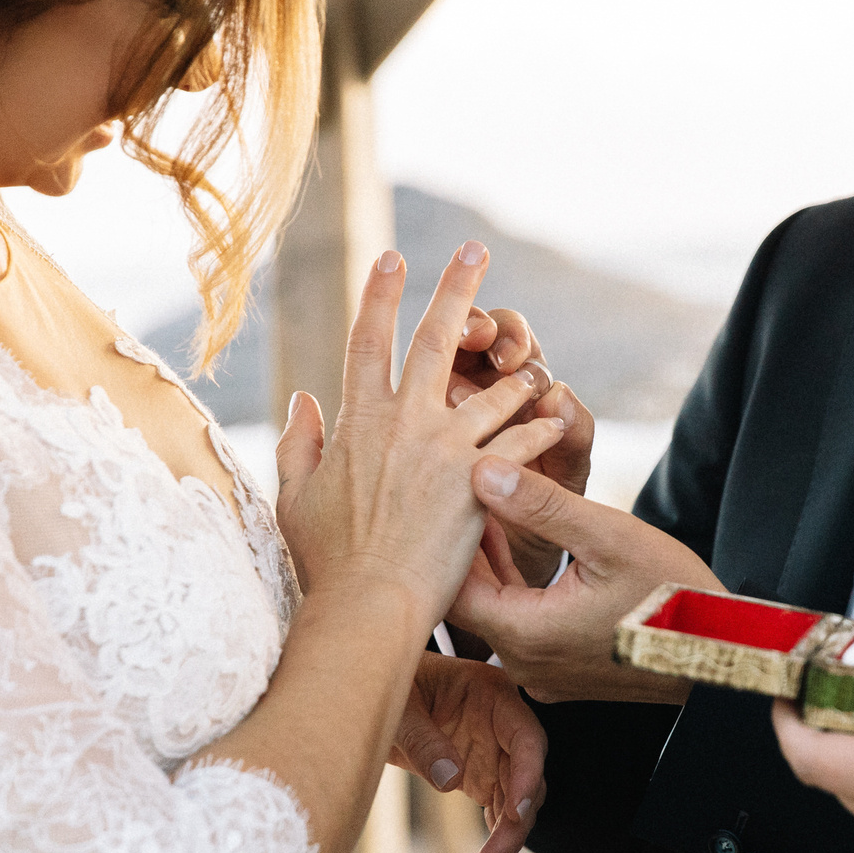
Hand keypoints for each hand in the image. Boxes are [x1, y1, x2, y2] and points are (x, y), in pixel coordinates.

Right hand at [275, 245, 568, 624]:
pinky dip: (542, 426)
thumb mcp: (295, 495)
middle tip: (477, 249)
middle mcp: (404, 421)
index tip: (392, 258)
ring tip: (535, 362)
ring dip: (518, 373)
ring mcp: (445, 448)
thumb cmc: (327, 559)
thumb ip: (297, 442)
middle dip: (458, 288)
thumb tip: (302, 399)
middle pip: (435, 338)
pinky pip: (521, 441)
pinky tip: (558, 417)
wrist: (366, 603)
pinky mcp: (479, 481)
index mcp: (358, 419)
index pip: (367, 339)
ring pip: (494, 390)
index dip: (380, 294)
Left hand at [389, 653, 547, 852]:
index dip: (529, 776)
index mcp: (495, 696)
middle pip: (527, 784)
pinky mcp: (483, 781)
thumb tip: (451, 781)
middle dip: (512, 830)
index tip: (517, 813)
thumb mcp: (399, 706)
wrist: (377, 691)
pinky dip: (489, 852)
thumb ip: (423, 739)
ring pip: (515, 811)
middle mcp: (505, 730)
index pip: (527, 738)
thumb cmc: (391, 685)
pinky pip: (495, 821)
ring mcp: (497, 758)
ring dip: (502, 851)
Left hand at [449, 457, 721, 702]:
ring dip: (486, 559)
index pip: (450, 587)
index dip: (443, 535)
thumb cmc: (676, 597)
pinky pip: (516, 619)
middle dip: (462, 542)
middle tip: (451, 486)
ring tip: (476, 499)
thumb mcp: (609, 537)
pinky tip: (507, 534)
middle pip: (468, 598)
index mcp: (527, 637)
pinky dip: (510, 579)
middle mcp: (525, 664)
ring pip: (492, 607)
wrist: (726, 652)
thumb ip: (542, 505)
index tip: (441, 491)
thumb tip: (482, 469)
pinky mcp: (560, 668)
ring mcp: (543, 671)